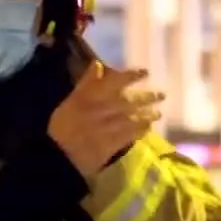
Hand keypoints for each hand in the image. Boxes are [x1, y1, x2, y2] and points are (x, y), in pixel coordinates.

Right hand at [46, 63, 163, 175]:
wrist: (58, 155)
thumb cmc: (62, 127)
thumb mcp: (70, 101)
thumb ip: (85, 83)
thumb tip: (98, 64)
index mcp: (89, 97)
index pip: (114, 82)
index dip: (131, 76)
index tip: (146, 72)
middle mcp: (101, 110)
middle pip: (128, 101)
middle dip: (147, 97)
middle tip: (162, 94)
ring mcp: (108, 127)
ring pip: (133, 118)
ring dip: (147, 115)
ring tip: (158, 113)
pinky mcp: (112, 144)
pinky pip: (130, 135)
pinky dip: (140, 130)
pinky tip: (148, 128)